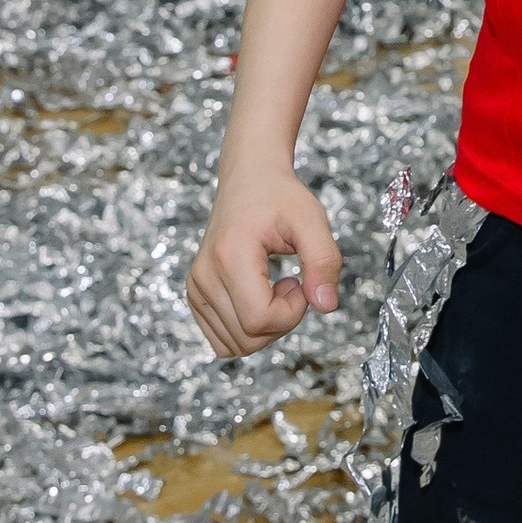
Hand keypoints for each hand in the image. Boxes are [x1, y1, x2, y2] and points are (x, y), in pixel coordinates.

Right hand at [186, 159, 343, 358]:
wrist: (249, 177)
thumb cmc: (280, 196)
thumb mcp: (312, 220)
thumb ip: (324, 261)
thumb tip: (326, 306)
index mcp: (229, 256)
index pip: (259, 320)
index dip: (292, 311)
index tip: (300, 281)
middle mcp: (204, 275)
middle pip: (248, 338)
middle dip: (282, 321)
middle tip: (292, 284)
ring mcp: (195, 287)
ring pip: (236, 345)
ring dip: (266, 326)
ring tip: (273, 287)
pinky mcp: (195, 294)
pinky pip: (223, 339)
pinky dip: (247, 330)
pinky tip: (258, 296)